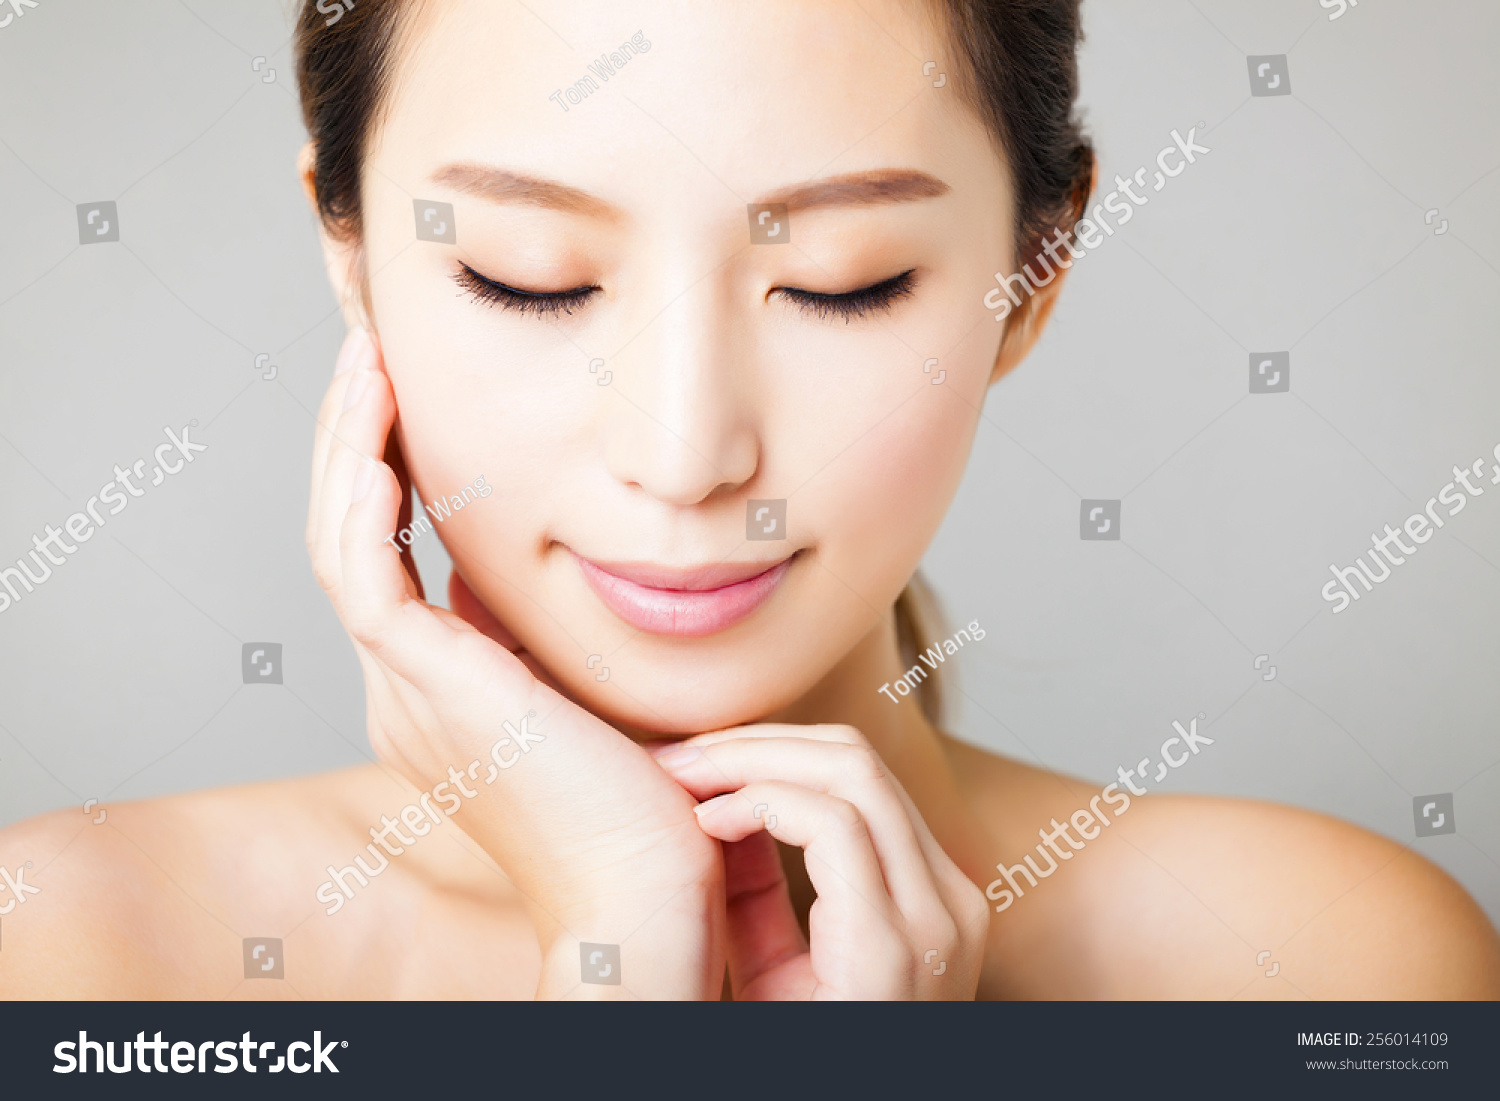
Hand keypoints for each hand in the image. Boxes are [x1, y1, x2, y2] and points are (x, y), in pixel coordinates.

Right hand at [306, 327, 723, 997]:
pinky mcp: (429, 690)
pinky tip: (378, 442)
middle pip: (346, 538)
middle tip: (369, 356)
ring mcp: (405, 692)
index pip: (383, 557)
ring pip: (341, 545)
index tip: (404, 398)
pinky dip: (362, 504)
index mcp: (433, 691)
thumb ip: (520, 637)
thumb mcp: (572, 693)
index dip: (380, 471)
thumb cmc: (638, 802)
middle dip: (351, 440)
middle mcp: (401, 689)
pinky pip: (367, 579)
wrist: (645, 891)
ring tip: (365, 365)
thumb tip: (489, 575)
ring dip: (346, 448)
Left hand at [654, 724, 988, 998]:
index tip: (697, 761)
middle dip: (756, 740)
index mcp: (932, 898)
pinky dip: (760, 804)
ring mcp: (933, 921)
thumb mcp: (780, 968)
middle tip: (677, 754)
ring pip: (850, 772)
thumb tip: (720, 803)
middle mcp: (950, 899)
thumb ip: (763, 889)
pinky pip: (833, 826)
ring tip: (682, 776)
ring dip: (750, 760)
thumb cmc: (794, 1061)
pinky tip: (708, 824)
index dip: (772, 750)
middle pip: (858, 758)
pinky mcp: (895, 946)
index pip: (862, 776)